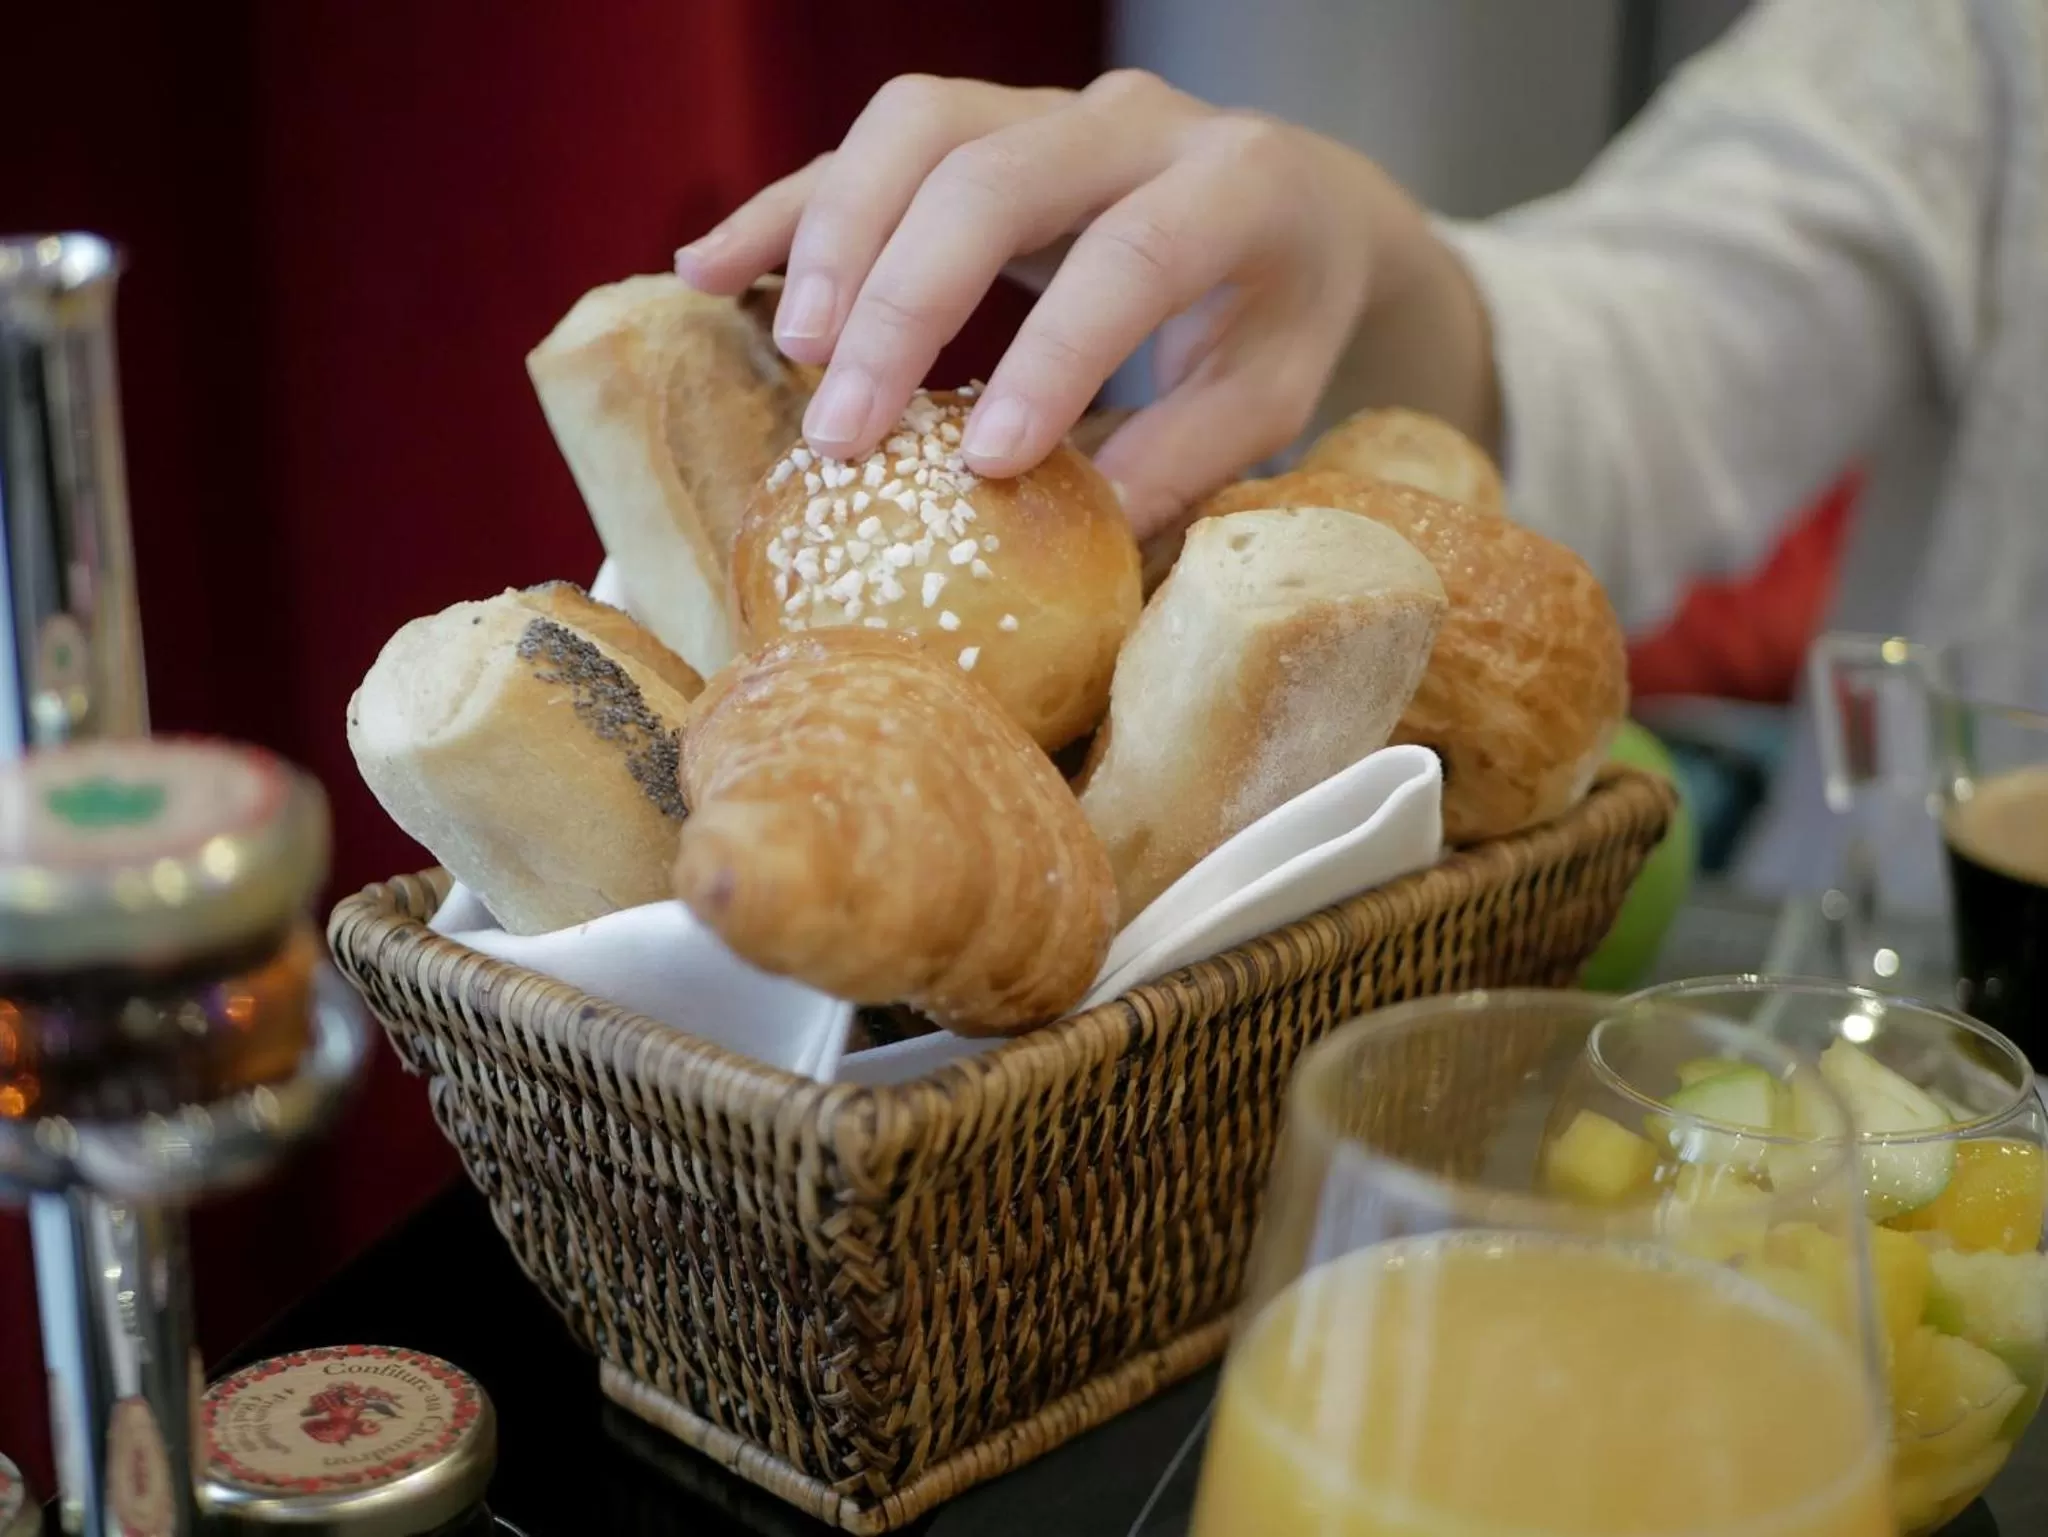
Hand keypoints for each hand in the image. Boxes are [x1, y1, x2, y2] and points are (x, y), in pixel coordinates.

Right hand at [674, 71, 1429, 540]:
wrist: (1297, 205)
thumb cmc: (1281, 314)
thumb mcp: (1267, 396)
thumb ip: (1182, 456)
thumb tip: (1073, 533)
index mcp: (1235, 186)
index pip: (1128, 255)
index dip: (1051, 356)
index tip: (986, 460)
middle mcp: (1132, 123)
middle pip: (991, 176)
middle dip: (903, 303)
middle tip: (843, 429)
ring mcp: (1045, 107)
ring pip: (915, 128)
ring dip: (836, 237)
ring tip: (793, 350)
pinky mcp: (980, 121)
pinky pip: (864, 147)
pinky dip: (787, 207)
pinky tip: (711, 269)